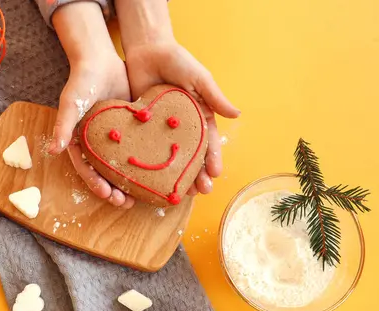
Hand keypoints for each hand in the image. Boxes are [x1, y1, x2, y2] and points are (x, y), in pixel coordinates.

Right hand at [50, 2, 134, 207]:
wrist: (101, 59)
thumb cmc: (81, 81)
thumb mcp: (72, 103)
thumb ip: (63, 126)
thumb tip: (54, 151)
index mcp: (80, 142)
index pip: (86, 168)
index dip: (95, 183)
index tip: (107, 195)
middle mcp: (97, 144)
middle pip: (105, 173)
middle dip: (114, 189)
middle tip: (126, 202)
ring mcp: (114, 138)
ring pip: (122, 165)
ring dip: (129, 182)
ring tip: (140, 196)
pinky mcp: (129, 130)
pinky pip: (137, 149)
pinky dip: (143, 162)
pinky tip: (155, 172)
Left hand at [116, 0, 239, 195]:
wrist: (147, 49)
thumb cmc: (177, 60)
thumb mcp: (199, 77)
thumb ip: (214, 96)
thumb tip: (237, 115)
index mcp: (198, 117)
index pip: (208, 143)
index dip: (212, 159)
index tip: (215, 174)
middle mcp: (181, 128)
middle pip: (190, 157)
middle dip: (196, 175)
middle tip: (200, 192)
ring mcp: (160, 130)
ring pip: (169, 159)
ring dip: (175, 177)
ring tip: (178, 194)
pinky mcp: (141, 128)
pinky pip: (145, 149)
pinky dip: (148, 166)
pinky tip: (149, 181)